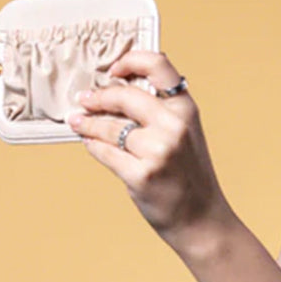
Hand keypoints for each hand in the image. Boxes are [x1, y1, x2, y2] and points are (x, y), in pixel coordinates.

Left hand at [68, 51, 233, 253]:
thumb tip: (115, 91)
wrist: (202, 220)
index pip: (157, 65)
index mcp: (186, 110)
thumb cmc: (190, 178)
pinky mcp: (141, 175)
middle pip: (123, 95)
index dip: (130, 61)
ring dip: (88, 124)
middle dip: (97, 97)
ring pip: (109, 126)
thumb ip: (161, 111)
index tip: (113, 71)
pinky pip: (104, 152)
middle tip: (84, 100)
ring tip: (79, 123)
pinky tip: (90, 144)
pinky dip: (93, 146)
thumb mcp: (186, 136)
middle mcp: (174, 127)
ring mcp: (158, 152)